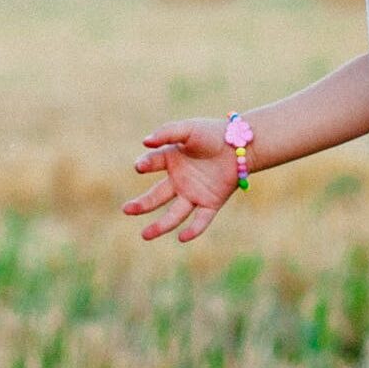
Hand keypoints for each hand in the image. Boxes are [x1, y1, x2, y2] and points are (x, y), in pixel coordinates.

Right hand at [122, 118, 241, 242]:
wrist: (242, 144)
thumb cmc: (213, 134)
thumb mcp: (189, 129)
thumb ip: (167, 133)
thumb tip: (145, 141)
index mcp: (171, 160)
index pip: (152, 163)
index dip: (145, 165)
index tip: (140, 166)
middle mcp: (179, 180)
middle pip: (157, 196)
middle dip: (142, 204)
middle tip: (126, 210)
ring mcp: (194, 193)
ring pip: (174, 213)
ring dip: (160, 225)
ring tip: (144, 236)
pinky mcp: (211, 203)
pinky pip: (200, 220)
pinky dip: (193, 230)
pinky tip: (182, 237)